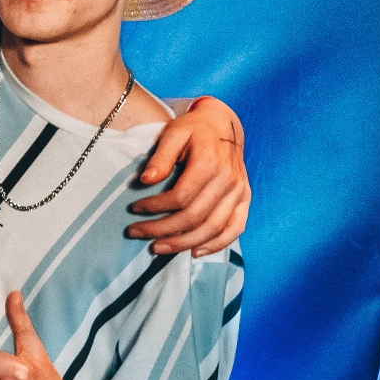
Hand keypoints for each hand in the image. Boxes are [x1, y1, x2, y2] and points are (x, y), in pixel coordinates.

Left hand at [126, 96, 249, 256]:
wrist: (223, 126)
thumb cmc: (193, 129)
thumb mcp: (173, 134)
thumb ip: (160, 157)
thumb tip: (145, 180)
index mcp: (210, 164)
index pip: (181, 197)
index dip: (155, 207)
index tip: (134, 208)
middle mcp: (229, 181)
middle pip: (195, 216)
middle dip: (162, 229)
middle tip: (136, 233)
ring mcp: (240, 192)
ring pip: (213, 228)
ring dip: (184, 242)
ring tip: (157, 247)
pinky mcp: (244, 199)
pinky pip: (235, 228)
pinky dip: (217, 244)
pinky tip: (194, 252)